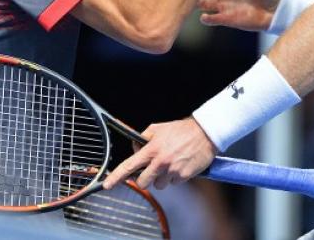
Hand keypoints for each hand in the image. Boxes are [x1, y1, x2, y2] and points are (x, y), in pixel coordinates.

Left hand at [103, 118, 217, 190]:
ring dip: (162, 178)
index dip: (116, 177)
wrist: (205, 133)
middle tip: (153, 169)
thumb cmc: (181, 130)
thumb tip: (135, 148)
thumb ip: (143, 138)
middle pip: (143, 182)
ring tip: (171, 163)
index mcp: (152, 149)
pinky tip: (181, 165)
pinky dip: (176, 177)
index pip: (129, 165)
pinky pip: (174, 183)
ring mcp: (172, 171)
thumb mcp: (158, 128)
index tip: (107, 185)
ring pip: (160, 185)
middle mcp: (160, 162)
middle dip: (145, 179)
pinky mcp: (184, 176)